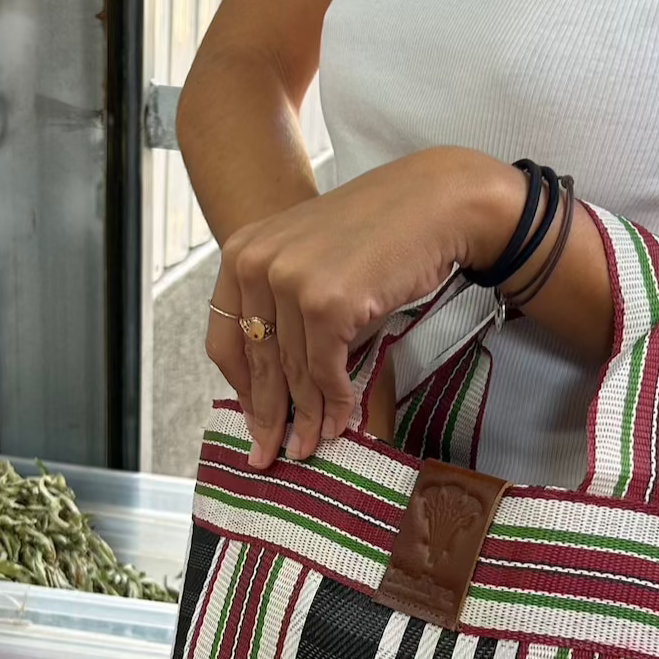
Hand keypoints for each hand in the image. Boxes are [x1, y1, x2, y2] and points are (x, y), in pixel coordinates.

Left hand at [204, 148, 526, 468]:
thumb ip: (284, 309)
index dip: (241, 389)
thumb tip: (278, 385)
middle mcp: (257, 264)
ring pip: (294, 373)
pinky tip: (341, 422)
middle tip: (269, 454)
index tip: (252, 420)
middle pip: (256, 363)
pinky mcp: (327, 303)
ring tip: (311, 447)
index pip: (225, 338)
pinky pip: (326, 372)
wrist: (432, 203)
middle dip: (267, 416)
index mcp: (242, 252)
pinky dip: (335, 403)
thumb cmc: (377, 234)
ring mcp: (291, 282)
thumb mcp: (311, 261)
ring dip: (307, 418)